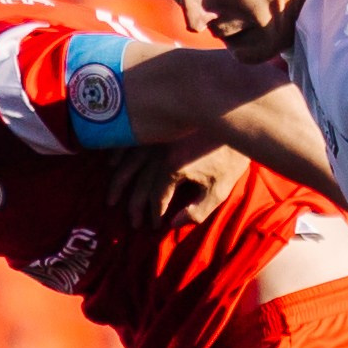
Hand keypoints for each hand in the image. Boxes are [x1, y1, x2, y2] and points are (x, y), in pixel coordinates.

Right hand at [107, 141, 248, 229]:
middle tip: (132, 223)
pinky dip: (118, 154)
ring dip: (119, 184)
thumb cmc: (230, 158)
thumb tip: (172, 224)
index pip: (156, 198)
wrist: (235, 120)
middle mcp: (159, 153)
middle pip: (139, 184)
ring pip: (128, 164)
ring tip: (111, 201)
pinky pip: (130, 142)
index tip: (154, 226)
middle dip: (134, 206)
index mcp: (173, 168)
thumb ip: (197, 211)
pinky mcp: (157, 128)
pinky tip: (111, 166)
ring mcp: (156, 138)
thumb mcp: (219, 190)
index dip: (154, 215)